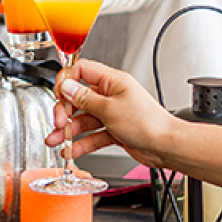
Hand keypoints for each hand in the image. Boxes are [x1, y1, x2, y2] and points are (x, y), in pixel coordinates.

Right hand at [45, 59, 177, 167]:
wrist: (165, 146)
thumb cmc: (147, 123)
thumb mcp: (109, 109)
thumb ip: (85, 99)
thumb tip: (67, 87)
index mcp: (112, 81)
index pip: (82, 71)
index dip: (67, 81)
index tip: (58, 94)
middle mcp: (111, 95)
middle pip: (79, 98)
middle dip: (65, 111)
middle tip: (58, 123)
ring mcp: (112, 113)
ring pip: (84, 119)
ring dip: (69, 131)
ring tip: (56, 141)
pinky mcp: (114, 130)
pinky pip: (92, 135)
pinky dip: (81, 143)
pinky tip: (71, 150)